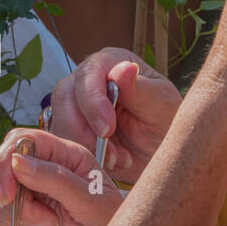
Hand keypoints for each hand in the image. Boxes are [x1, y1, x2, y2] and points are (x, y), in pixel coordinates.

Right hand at [0, 128, 124, 225]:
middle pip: (2, 161)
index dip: (7, 161)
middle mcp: (46, 166)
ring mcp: (31, 188)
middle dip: (5, 190)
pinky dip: (6, 223)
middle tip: (26, 217)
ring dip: (12, 211)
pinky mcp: (21, 211)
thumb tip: (18, 162)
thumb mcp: (91, 204)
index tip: (8, 193)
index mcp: (66, 155)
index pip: (23, 140)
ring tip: (46, 224)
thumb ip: (57, 179)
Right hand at [49, 48, 181, 183]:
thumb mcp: (162, 108)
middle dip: (84, 130)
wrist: (160, 154)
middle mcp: (88, 79)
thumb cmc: (166, 124)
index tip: (107, 130)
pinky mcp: (69, 127)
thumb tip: (123, 68)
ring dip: (86, 146)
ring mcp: (74, 103)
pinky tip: (111, 162)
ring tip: (119, 159)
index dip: (93, 102)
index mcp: (112, 63)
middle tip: (112, 155)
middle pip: (65, 96)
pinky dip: (84, 155)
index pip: (88, 73)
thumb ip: (141, 90)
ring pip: (61, 121)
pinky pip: (62, 141)